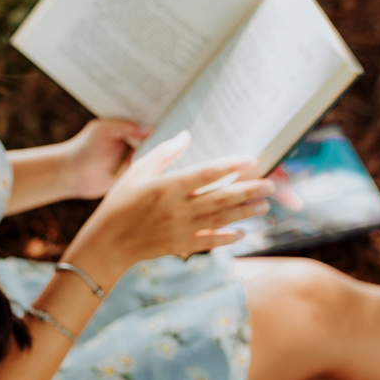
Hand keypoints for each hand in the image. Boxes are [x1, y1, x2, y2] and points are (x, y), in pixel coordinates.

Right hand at [63, 131, 274, 289]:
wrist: (108, 242)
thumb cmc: (119, 202)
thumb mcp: (137, 170)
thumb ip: (164, 153)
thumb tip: (186, 135)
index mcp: (166, 187)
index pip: (205, 174)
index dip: (230, 166)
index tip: (250, 160)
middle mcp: (177, 209)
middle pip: (221, 198)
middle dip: (248, 191)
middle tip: (270, 184)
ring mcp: (181, 229)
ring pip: (220, 219)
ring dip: (245, 212)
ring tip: (264, 204)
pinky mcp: (181, 245)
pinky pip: (210, 241)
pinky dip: (228, 237)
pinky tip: (243, 232)